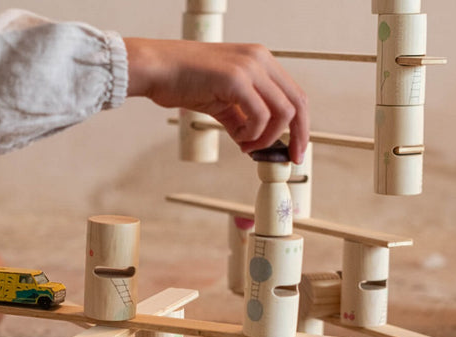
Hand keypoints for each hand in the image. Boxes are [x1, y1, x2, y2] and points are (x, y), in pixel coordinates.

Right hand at [124, 38, 308, 162]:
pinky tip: (238, 138)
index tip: (295, 149)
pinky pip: (260, 117)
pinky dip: (253, 135)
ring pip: (283, 112)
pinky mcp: (235, 79)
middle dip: (298, 136)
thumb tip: (254, 143)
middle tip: (291, 159)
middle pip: (297, 103)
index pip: (294, 94)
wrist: (155, 69)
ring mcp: (249, 67)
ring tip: (247, 146)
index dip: (300, 125)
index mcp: (260, 60)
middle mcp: (259, 59)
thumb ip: (241, 117)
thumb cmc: (182, 81)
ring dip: (268, 138)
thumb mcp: (221, 100)